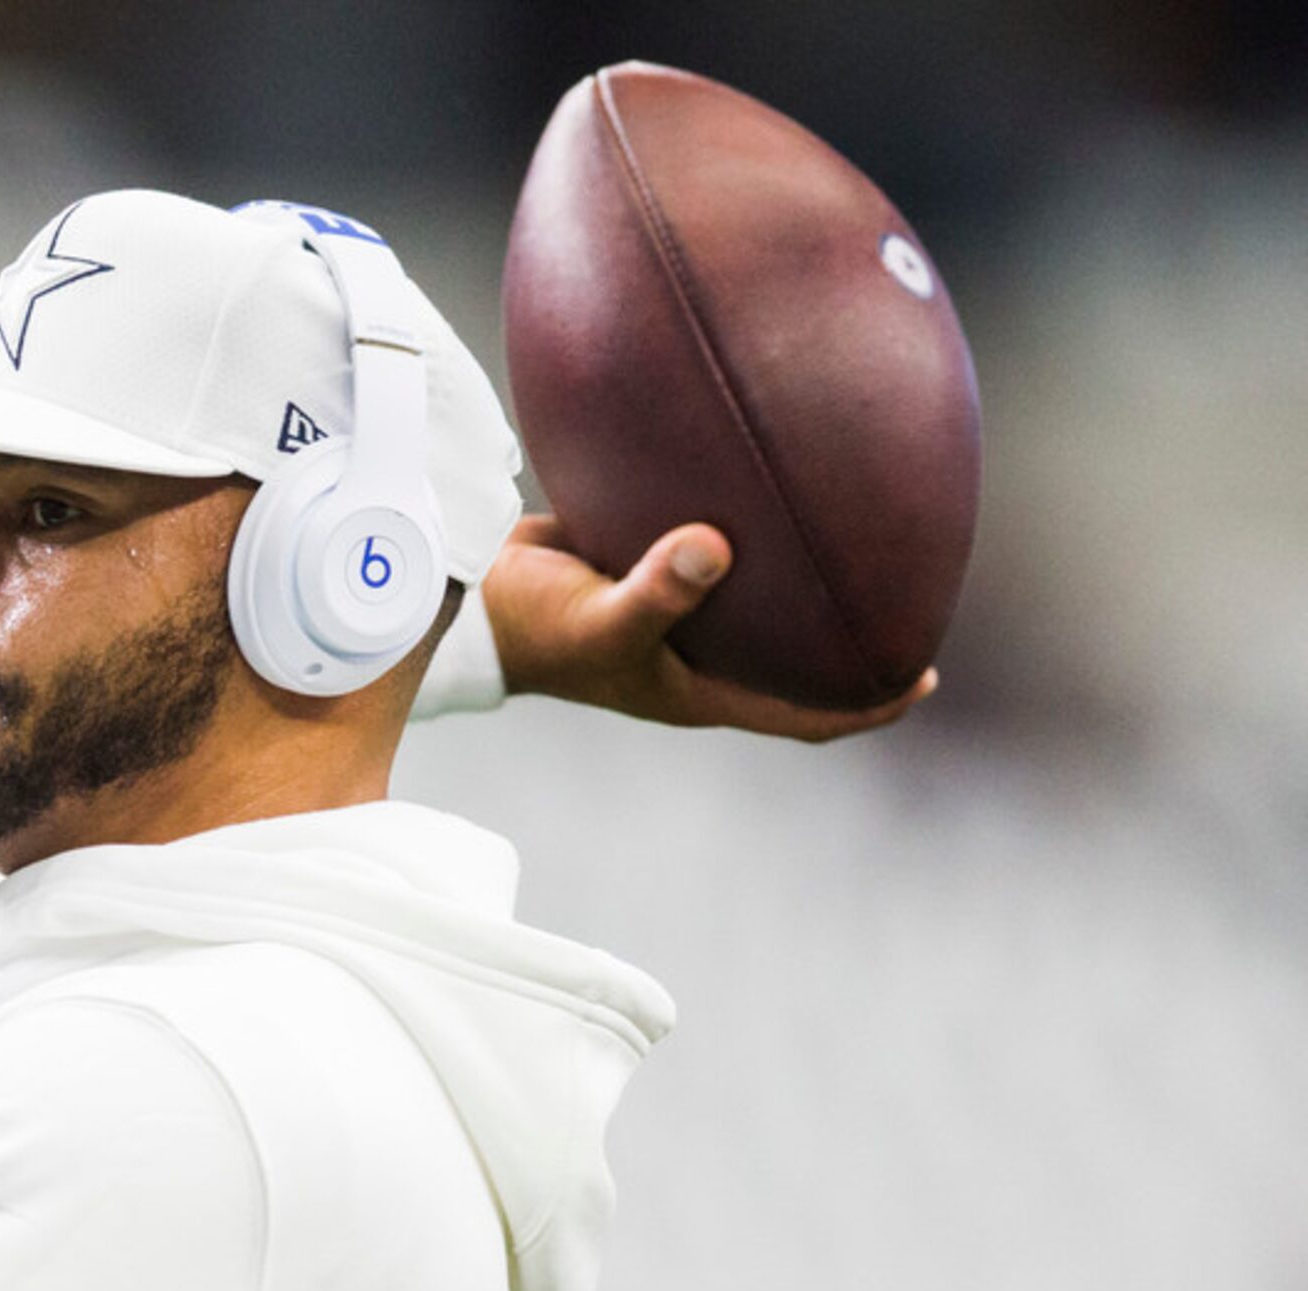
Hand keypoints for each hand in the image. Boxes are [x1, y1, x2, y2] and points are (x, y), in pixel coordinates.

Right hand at [483, 515, 934, 740]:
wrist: (469, 596)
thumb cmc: (531, 627)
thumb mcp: (596, 620)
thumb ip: (659, 590)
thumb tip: (720, 546)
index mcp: (700, 690)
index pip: (803, 715)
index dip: (866, 706)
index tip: (921, 680)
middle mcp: (699, 656)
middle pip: (797, 661)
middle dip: (854, 639)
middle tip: (916, 593)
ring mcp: (679, 613)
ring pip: (763, 604)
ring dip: (808, 580)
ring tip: (866, 532)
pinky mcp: (654, 566)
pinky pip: (721, 552)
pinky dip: (754, 530)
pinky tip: (778, 475)